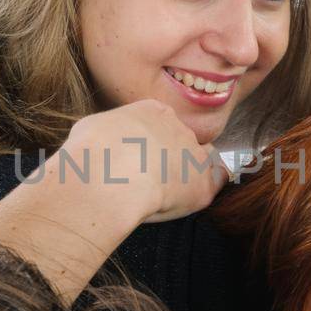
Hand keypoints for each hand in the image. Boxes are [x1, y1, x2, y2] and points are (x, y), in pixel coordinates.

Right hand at [53, 99, 227, 223]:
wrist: (108, 176)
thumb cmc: (93, 151)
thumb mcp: (93, 128)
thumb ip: (108, 133)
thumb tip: (103, 142)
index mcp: (153, 112)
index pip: (162, 124)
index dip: (153, 142)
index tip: (141, 157)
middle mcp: (178, 128)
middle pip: (182, 141)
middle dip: (170, 157)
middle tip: (150, 178)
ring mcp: (194, 155)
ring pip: (202, 160)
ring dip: (189, 173)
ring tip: (167, 192)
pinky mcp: (202, 185)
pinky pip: (217, 181)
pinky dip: (206, 188)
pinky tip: (191, 197)